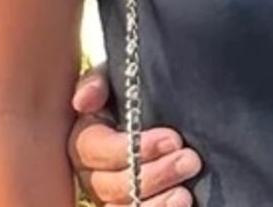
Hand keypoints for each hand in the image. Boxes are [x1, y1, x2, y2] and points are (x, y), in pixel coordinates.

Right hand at [68, 65, 200, 205]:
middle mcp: (92, 173)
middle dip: (153, 175)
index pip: (94, 150)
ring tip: (184, 192)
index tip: (173, 138)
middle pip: (110, 185)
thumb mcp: (117, 79)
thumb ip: (99, 83)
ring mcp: (112, 196)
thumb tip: (83, 102)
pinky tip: (182, 203)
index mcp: (86, 138)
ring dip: (156, 202)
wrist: (164, 112)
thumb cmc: (135, 94)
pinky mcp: (132, 206)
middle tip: (190, 160)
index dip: (130, 148)